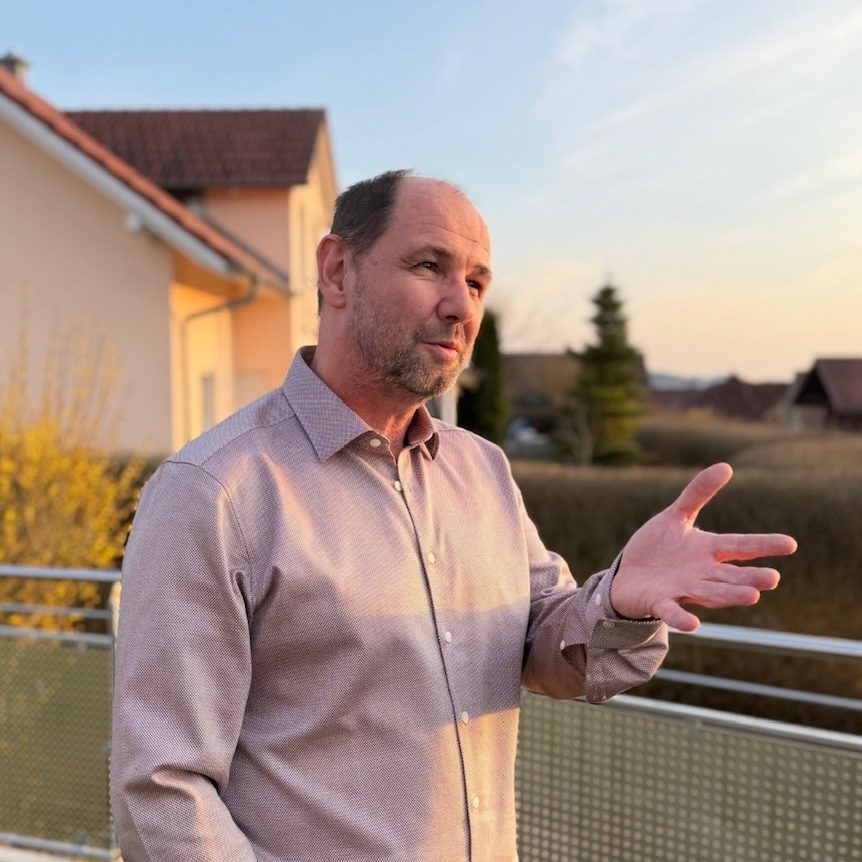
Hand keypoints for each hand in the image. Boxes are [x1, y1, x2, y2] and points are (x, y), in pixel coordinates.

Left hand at [610, 462, 796, 630]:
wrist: (627, 576)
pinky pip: (672, 611)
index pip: (741, 546)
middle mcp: (702, 573)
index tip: (790, 544)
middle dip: (750, 578)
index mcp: (708, 551)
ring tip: (752, 596)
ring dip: (729, 596)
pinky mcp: (660, 602)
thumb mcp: (676, 516)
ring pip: (710, 593)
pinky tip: (693, 625)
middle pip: (730, 576)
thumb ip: (698, 493)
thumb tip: (726, 465)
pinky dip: (682, 618)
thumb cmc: (657, 547)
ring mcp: (682, 589)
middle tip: (773, 579)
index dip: (763, 545)